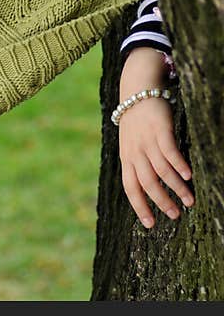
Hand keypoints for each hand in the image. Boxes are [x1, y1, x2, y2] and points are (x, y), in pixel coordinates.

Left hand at [118, 97, 192, 227]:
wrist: (137, 90)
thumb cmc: (136, 121)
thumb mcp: (131, 144)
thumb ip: (137, 162)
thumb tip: (147, 186)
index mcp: (126, 158)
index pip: (130, 187)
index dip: (139, 206)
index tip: (150, 224)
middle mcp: (135, 152)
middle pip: (147, 183)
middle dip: (162, 202)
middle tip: (176, 215)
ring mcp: (146, 141)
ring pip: (161, 170)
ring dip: (176, 187)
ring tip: (189, 200)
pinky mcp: (159, 129)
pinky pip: (169, 151)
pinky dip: (179, 165)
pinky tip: (189, 176)